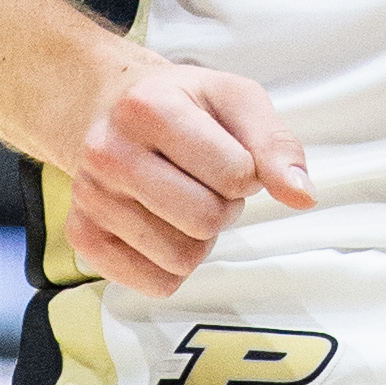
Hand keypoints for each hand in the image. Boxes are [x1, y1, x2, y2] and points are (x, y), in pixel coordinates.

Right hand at [60, 51, 315, 297]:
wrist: (109, 109)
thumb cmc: (182, 105)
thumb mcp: (236, 100)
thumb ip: (276, 144)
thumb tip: (302, 195)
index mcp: (148, 106)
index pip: (234, 174)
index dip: (247, 172)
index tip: (229, 155)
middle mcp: (107, 151)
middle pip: (205, 220)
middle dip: (222, 206)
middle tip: (205, 181)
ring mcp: (89, 198)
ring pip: (182, 258)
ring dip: (198, 237)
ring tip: (182, 198)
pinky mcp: (83, 237)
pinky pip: (156, 284)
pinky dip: (173, 265)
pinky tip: (161, 225)